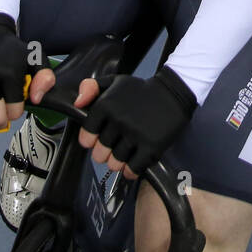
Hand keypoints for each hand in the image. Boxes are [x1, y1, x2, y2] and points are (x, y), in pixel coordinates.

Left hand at [79, 66, 197, 180]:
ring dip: (118, 162)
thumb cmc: (141, 90)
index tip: (96, 140)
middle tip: (113, 148)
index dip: (90, 141)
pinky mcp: (151, 146)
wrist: (173, 92)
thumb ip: (90, 87)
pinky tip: (134, 163)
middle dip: (104, 153)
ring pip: (115, 163)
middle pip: (100, 153)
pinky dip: (131, 170)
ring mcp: (135, 134)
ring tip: (125, 154)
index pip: (86, 136)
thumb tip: (77, 103)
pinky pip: (133, 169)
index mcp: (106, 105)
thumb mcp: (114, 81)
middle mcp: (118, 120)